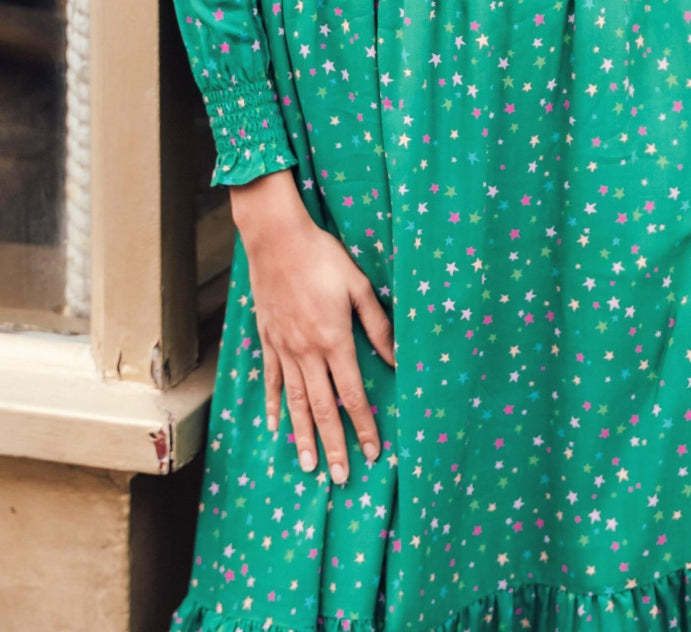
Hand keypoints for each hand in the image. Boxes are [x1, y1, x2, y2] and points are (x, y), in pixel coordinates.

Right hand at [230, 170, 395, 484]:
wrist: (277, 239)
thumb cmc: (322, 258)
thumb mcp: (358, 286)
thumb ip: (378, 325)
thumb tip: (396, 358)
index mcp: (335, 340)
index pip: (354, 394)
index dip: (365, 425)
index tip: (373, 452)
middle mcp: (308, 352)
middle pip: (323, 408)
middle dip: (334, 445)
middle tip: (341, 478)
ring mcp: (284, 348)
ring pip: (296, 402)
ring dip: (304, 436)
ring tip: (309, 466)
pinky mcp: (268, 340)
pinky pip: (273, 380)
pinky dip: (275, 406)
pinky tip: (276, 427)